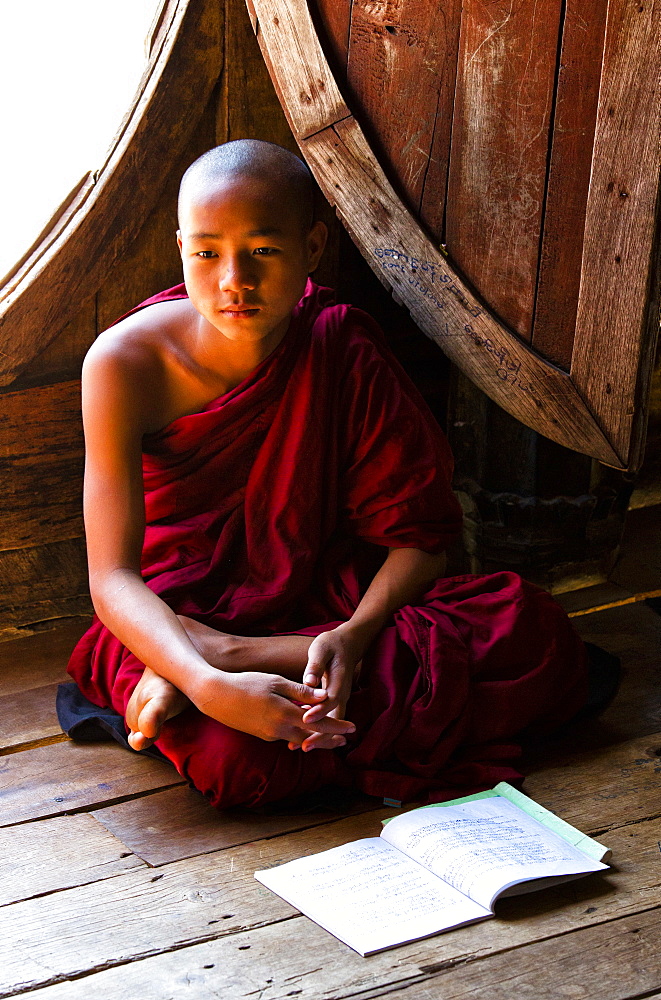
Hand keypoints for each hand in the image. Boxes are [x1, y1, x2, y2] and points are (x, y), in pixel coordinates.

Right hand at [193, 669, 354, 744]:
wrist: (215, 697)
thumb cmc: (246, 683)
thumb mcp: (276, 682)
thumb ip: (300, 691)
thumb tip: (324, 695)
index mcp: (285, 714)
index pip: (318, 724)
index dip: (337, 727)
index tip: (353, 729)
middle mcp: (279, 730)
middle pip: (311, 737)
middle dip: (329, 739)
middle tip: (345, 740)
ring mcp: (269, 735)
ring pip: (298, 738)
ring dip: (314, 737)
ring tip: (329, 736)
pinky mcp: (261, 735)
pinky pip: (285, 736)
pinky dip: (297, 733)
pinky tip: (301, 727)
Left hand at [292, 625, 363, 750]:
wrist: (347, 645)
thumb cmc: (331, 645)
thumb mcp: (322, 648)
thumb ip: (316, 665)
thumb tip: (309, 681)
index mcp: (339, 680)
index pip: (331, 700)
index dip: (319, 711)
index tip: (305, 718)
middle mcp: (342, 694)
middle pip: (333, 719)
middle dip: (320, 734)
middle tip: (303, 747)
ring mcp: (339, 699)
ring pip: (331, 722)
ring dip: (318, 735)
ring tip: (298, 747)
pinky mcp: (333, 702)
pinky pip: (327, 718)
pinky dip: (317, 728)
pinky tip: (300, 735)